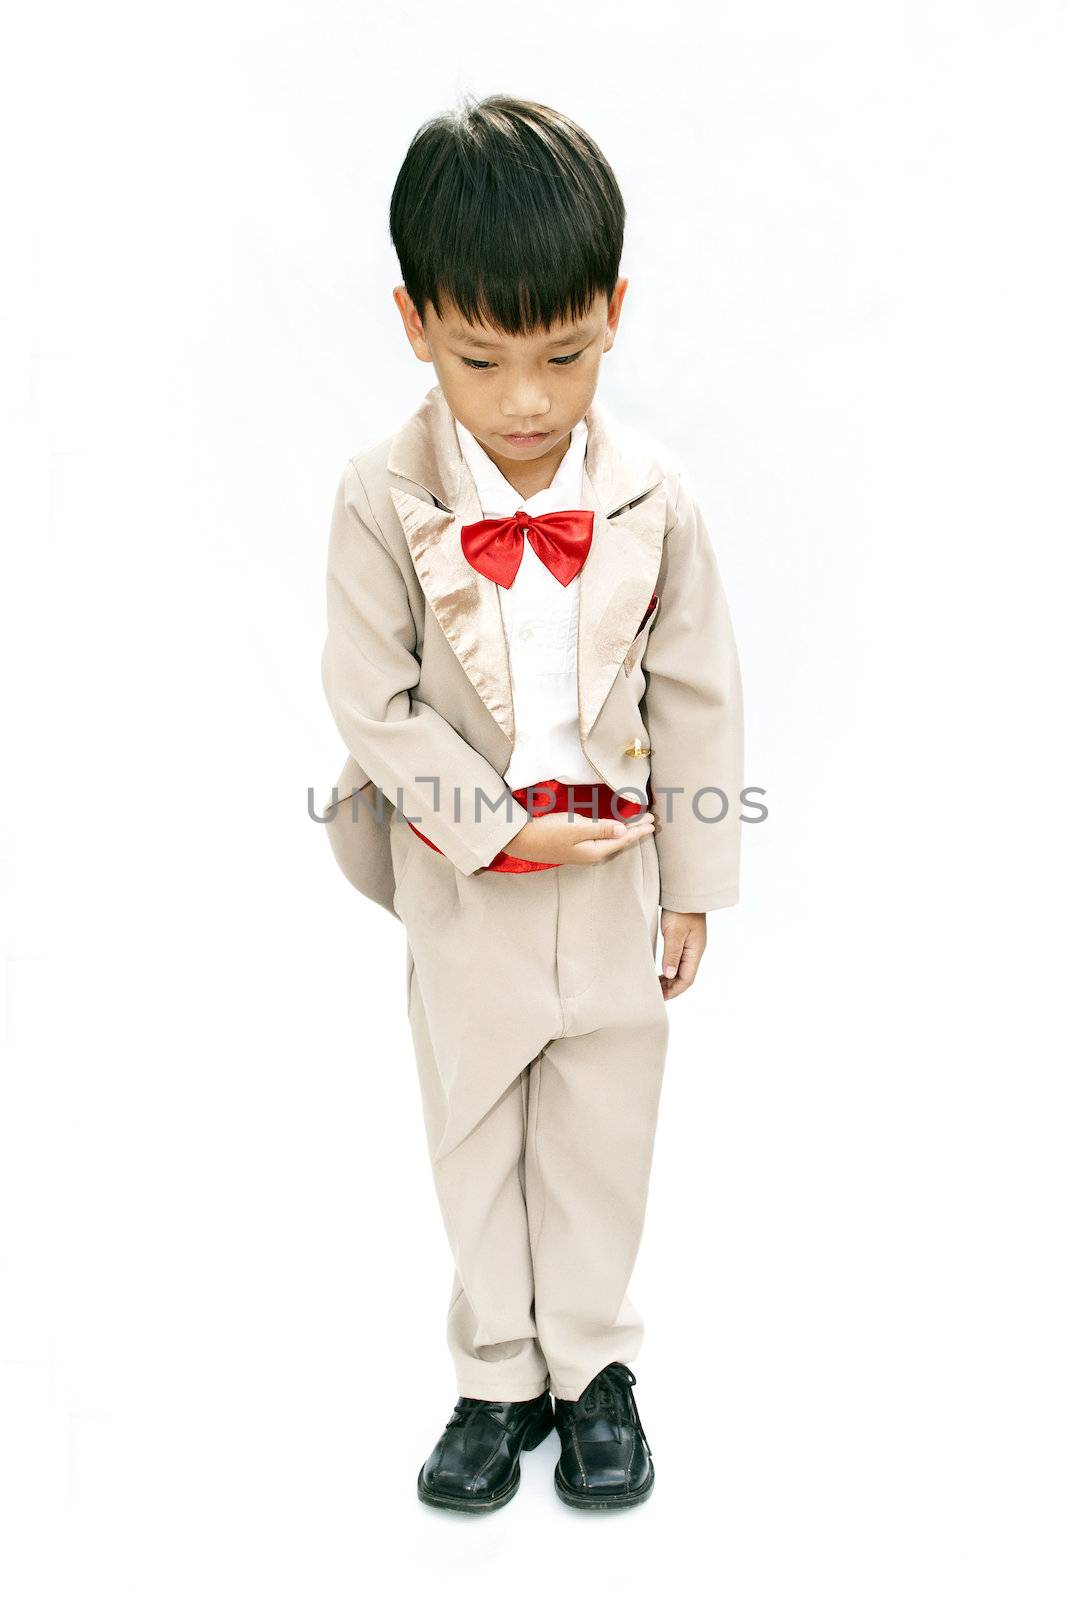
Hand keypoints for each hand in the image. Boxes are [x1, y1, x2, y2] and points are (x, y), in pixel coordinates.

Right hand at [504, 809, 655, 865]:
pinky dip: (612, 832)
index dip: (638, 829)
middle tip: (651, 821)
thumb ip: (602, 829)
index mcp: (595, 851)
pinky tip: (613, 829)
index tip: (652, 821)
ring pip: (611, 841)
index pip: (623, 839)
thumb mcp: (576, 828)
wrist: (521, 840)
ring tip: (637, 825)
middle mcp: (591, 855)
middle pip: (619, 841)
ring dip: (625, 832)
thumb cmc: (548, 832)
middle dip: (635, 831)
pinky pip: (601, 840)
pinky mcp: (575, 847)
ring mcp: (583, 852)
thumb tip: (624, 831)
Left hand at [659, 910, 706, 999]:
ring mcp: (691, 946)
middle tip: (656, 994)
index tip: (661, 997)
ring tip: (656, 986)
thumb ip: (672, 954)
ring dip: (670, 979)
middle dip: (672, 988)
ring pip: (681, 969)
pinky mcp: (684, 940)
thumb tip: (670, 975)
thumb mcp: (675, 932)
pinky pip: (678, 961)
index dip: (674, 990)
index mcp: (695, 951)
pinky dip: (670, 969)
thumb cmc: (681, 910)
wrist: (686, 892)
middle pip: (685, 977)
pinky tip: (661, 971)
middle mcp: (695, 951)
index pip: (687, 979)